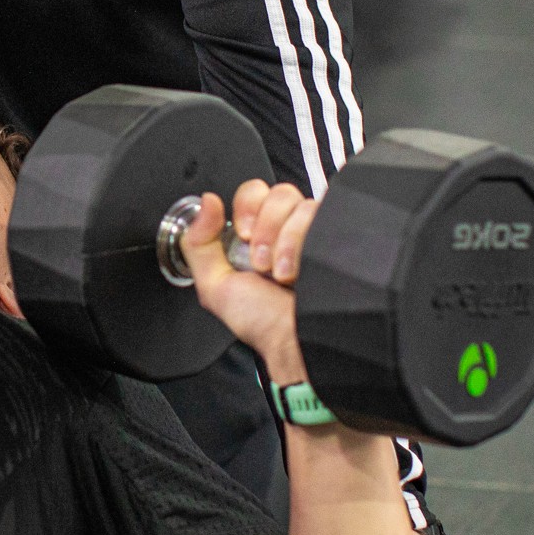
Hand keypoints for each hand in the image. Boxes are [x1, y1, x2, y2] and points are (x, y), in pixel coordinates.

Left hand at [179, 179, 314, 372]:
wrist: (294, 342)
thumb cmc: (263, 323)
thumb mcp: (216, 286)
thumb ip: (198, 243)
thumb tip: (206, 201)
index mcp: (259, 235)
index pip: (254, 192)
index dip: (246, 207)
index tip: (243, 235)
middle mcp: (288, 231)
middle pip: (277, 192)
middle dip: (264, 225)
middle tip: (260, 260)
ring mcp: (314, 234)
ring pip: (299, 203)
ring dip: (281, 240)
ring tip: (278, 273)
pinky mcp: (334, 237)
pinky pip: (318, 214)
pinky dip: (299, 241)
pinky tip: (296, 270)